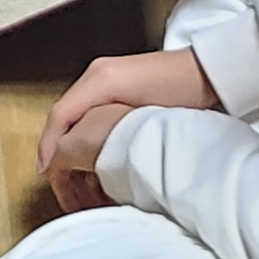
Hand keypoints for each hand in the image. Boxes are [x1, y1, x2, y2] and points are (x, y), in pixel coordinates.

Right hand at [34, 48, 216, 212]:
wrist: (212, 75)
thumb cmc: (178, 84)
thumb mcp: (130, 101)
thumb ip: (95, 120)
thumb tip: (68, 149)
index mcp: (96, 79)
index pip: (59, 116)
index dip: (48, 147)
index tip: (46, 174)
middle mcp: (97, 80)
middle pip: (65, 122)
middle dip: (59, 153)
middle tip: (64, 184)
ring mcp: (111, 87)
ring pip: (80, 124)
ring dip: (76, 150)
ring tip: (82, 178)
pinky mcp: (126, 97)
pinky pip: (96, 121)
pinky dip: (93, 143)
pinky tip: (101, 163)